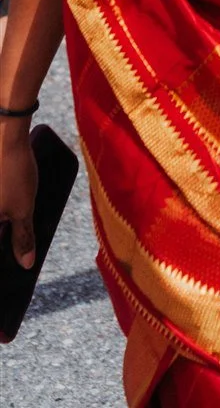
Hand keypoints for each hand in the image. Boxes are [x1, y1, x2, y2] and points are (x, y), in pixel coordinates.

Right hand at [0, 123, 37, 269]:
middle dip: (6, 242)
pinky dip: (3, 213)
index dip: (3, 265)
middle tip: (22, 256)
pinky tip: (11, 219)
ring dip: (5, 229)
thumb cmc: (12, 170)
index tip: (12, 278)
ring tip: (20, 238)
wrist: (4, 131)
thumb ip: (22, 238)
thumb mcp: (23, 208)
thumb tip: (25, 264)